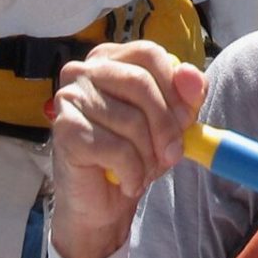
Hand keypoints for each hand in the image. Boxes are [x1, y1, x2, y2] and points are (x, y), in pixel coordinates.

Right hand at [46, 41, 206, 257]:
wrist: (99, 204)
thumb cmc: (131, 154)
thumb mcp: (169, 122)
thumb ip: (185, 96)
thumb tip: (192, 75)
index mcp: (109, 59)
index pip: (149, 53)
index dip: (174, 88)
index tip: (187, 119)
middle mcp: (83, 71)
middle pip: (140, 83)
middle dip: (166, 125)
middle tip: (173, 154)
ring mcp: (69, 98)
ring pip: (131, 121)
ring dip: (149, 156)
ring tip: (144, 170)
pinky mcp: (65, 130)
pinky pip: (117, 149)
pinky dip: (133, 172)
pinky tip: (127, 182)